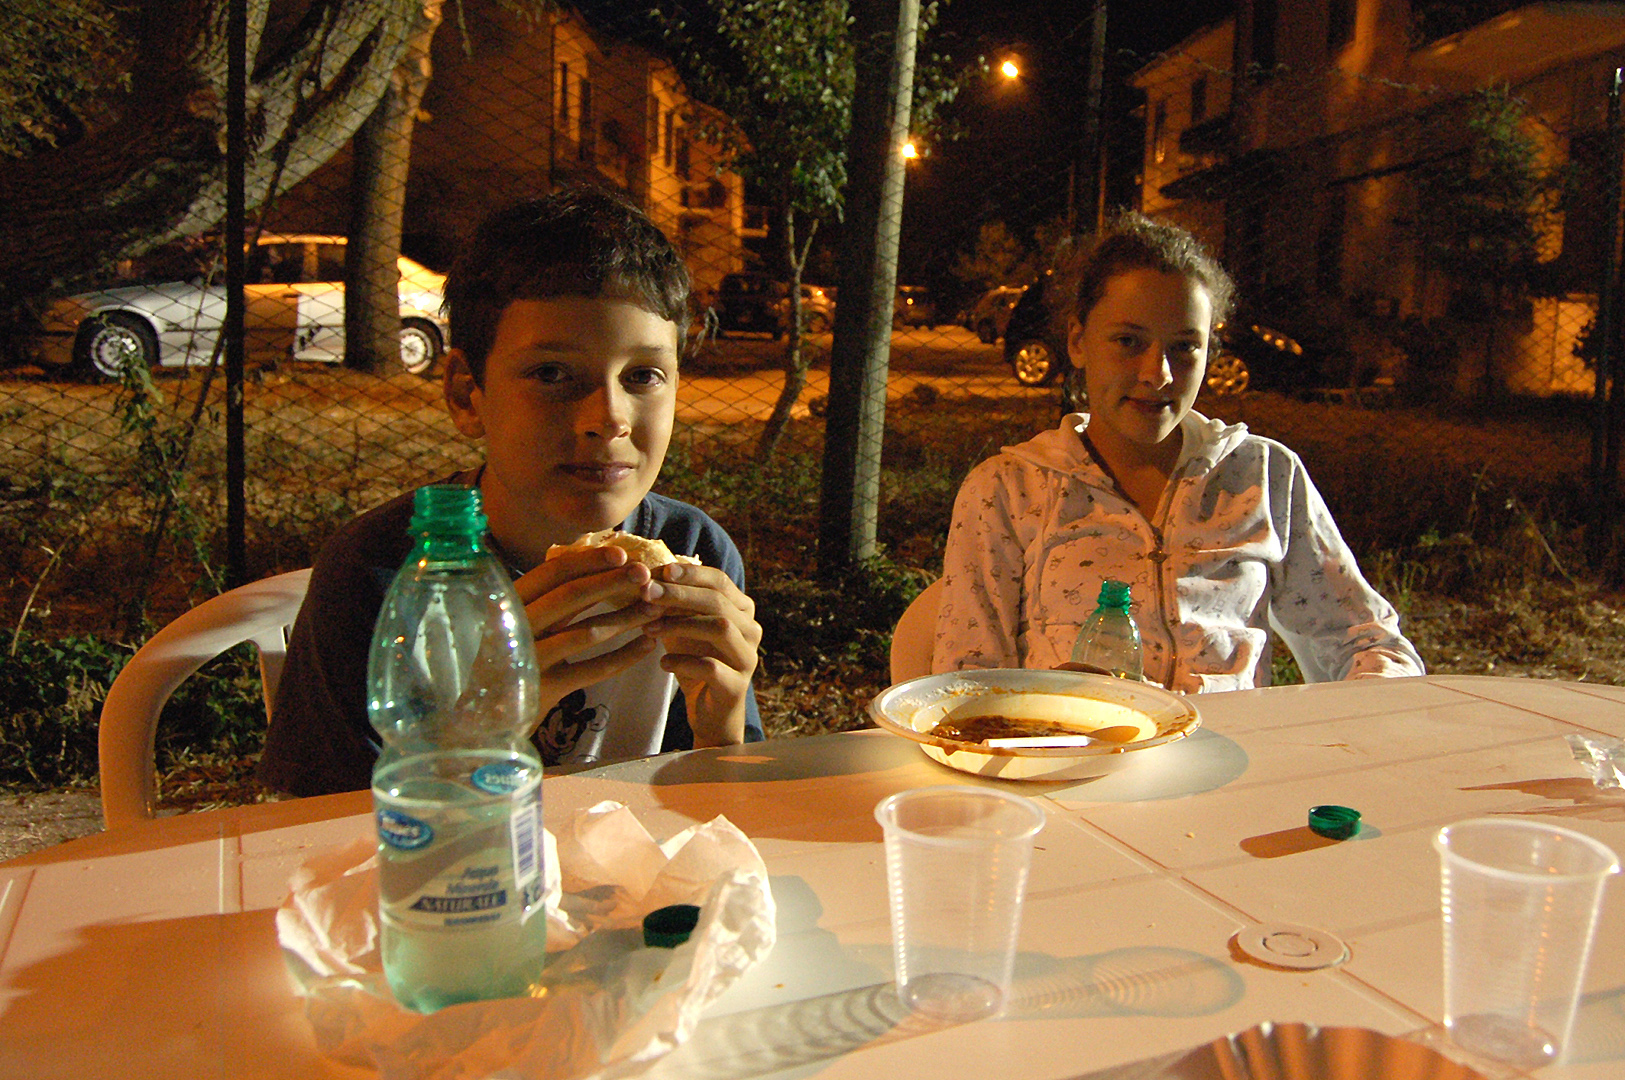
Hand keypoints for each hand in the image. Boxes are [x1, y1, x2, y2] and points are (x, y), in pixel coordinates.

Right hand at [509, 547, 662, 723]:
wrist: (484, 715)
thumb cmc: (514, 658)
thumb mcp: (522, 621)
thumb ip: (549, 598)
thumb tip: (598, 564)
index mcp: (512, 602)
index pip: (552, 572)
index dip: (589, 561)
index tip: (623, 554)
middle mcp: (518, 626)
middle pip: (572, 596)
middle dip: (613, 582)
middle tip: (646, 574)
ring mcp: (531, 659)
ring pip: (587, 632)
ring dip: (625, 618)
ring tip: (655, 610)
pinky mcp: (546, 688)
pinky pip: (594, 669)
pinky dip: (624, 657)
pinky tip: (647, 646)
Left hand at [641, 561, 760, 746]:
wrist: (709, 711)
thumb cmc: (694, 661)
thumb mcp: (682, 628)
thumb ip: (672, 604)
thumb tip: (646, 574)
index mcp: (741, 611)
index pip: (720, 581)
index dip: (692, 574)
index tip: (662, 570)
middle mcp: (751, 631)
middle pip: (719, 602)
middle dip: (680, 594)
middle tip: (647, 593)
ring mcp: (747, 659)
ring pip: (721, 629)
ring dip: (680, 624)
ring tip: (649, 628)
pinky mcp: (737, 686)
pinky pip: (711, 667)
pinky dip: (682, 661)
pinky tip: (663, 663)